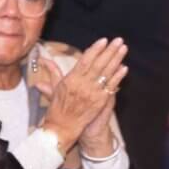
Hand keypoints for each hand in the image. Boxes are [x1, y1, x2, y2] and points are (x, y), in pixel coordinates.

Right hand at [38, 38, 128, 153]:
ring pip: (107, 73)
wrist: (62, 128)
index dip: (95, 50)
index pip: (85, 61)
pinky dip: (118, 77)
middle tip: (118, 40)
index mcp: (71, 80)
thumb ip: (53, 72)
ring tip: (123, 48)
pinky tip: (124, 67)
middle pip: (99, 64)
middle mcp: (82, 85)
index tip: (103, 40)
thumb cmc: (57, 108)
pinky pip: (111, 86)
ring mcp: (93, 93)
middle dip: (110, 51)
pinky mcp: (100, 101)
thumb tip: (43, 59)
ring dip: (116, 60)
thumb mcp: (54, 88)